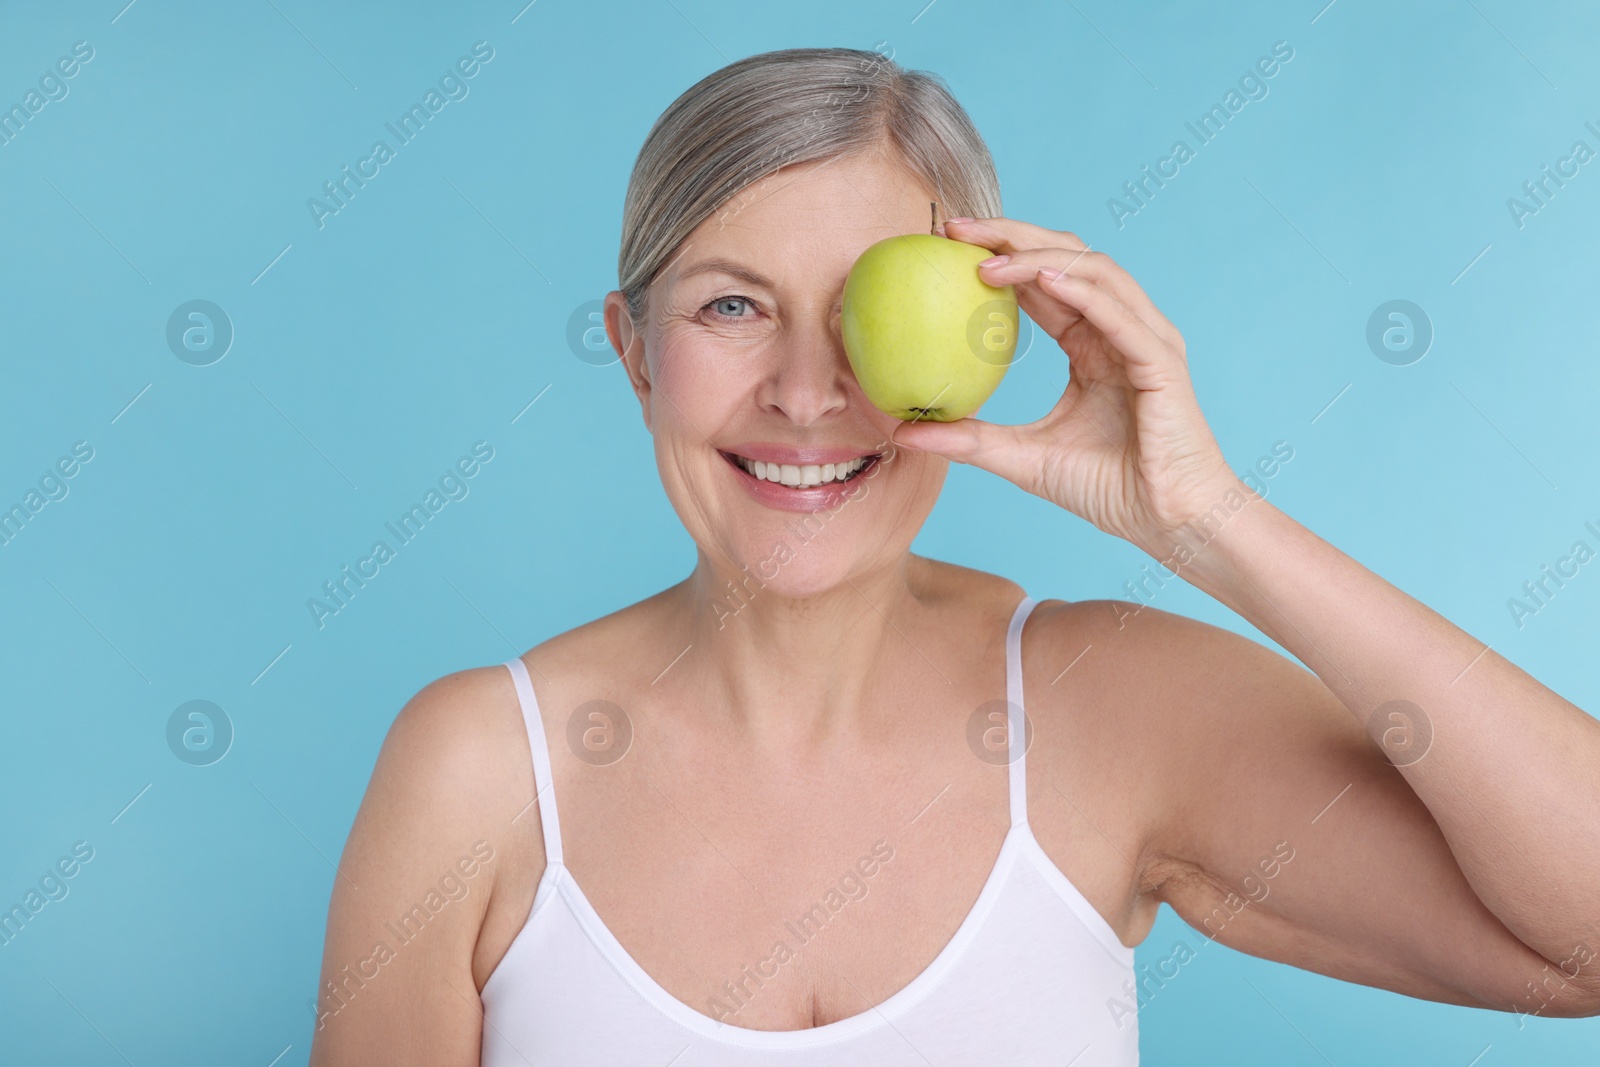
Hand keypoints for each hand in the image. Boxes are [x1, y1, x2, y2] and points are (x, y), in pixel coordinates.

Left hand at [890, 216, 1241, 555]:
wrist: (1167, 523)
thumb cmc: (1108, 490)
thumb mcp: (1021, 459)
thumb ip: (969, 440)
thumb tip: (902, 431)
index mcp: (1093, 345)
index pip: (1045, 280)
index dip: (1001, 255)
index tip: (948, 245)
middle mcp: (1121, 331)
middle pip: (1067, 258)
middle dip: (1012, 235)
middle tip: (956, 229)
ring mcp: (1145, 340)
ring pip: (1094, 271)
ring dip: (1039, 255)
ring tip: (988, 255)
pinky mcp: (1161, 362)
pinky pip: (1119, 313)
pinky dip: (1081, 289)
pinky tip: (1042, 275)